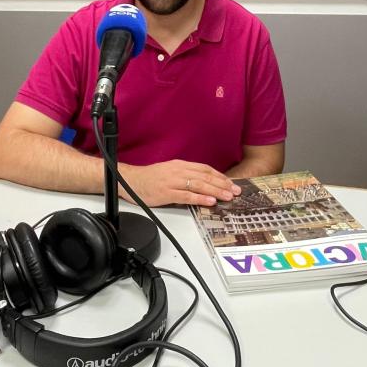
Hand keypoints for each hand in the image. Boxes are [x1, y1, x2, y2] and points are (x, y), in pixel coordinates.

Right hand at [119, 160, 240, 207]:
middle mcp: (179, 171)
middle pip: (205, 177)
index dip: (220, 176)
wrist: (130, 180)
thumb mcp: (170, 171)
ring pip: (199, 185)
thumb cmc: (150, 178)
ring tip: (228, 196)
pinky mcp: (167, 193)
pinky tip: (210, 202)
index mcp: (181, 165)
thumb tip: (203, 184)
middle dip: (223, 184)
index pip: (205, 169)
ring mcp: (173, 182)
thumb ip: (186, 175)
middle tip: (236, 191)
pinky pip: (186, 196)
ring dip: (216, 191)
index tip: (231, 183)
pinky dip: (200, 198)